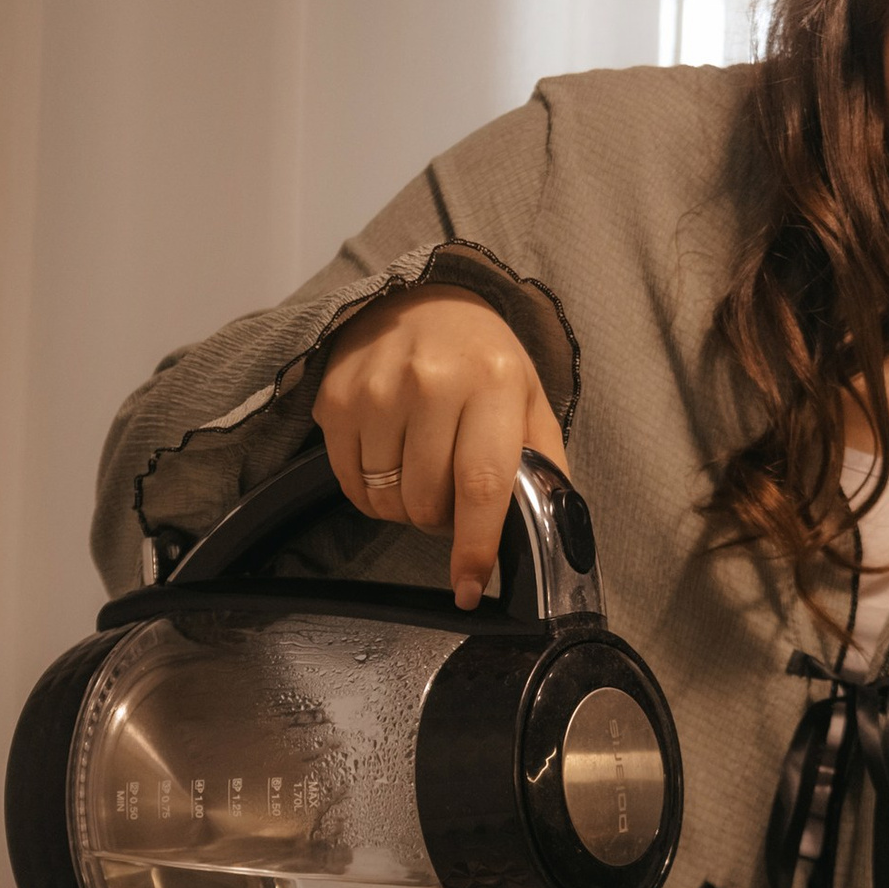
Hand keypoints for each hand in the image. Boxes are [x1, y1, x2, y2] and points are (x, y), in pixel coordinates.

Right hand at [315, 286, 567, 607]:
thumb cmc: (484, 361)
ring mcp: (377, 388)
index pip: (481, 485)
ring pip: (385, 500)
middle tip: (452, 494)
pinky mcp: (336, 398)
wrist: (422, 300)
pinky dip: (372, 492)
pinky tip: (390, 461)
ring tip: (422, 470)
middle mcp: (431, 381)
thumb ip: (543, 465)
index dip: (473, 547)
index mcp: (493, 382)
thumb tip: (552, 534)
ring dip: (405, 506)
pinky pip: (350, 483)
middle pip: (426, 502)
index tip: (468, 587)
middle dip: (441, 520)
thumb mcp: (530, 400)